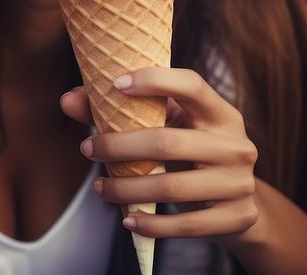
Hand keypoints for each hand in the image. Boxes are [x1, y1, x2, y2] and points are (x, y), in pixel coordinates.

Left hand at [60, 67, 257, 240]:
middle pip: (167, 142)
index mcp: (221, 113)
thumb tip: (67, 100)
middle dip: (118, 146)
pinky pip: (186, 225)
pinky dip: (151, 225)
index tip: (115, 84)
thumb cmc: (191, 153)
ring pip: (171, 189)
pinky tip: (128, 220)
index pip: (192, 85)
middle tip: (87, 148)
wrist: (239, 203)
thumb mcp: (168, 127)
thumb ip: (120, 111)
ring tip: (99, 189)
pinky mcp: (237, 217)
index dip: (155, 80)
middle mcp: (236, 144)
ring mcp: (239, 183)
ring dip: (125, 190)